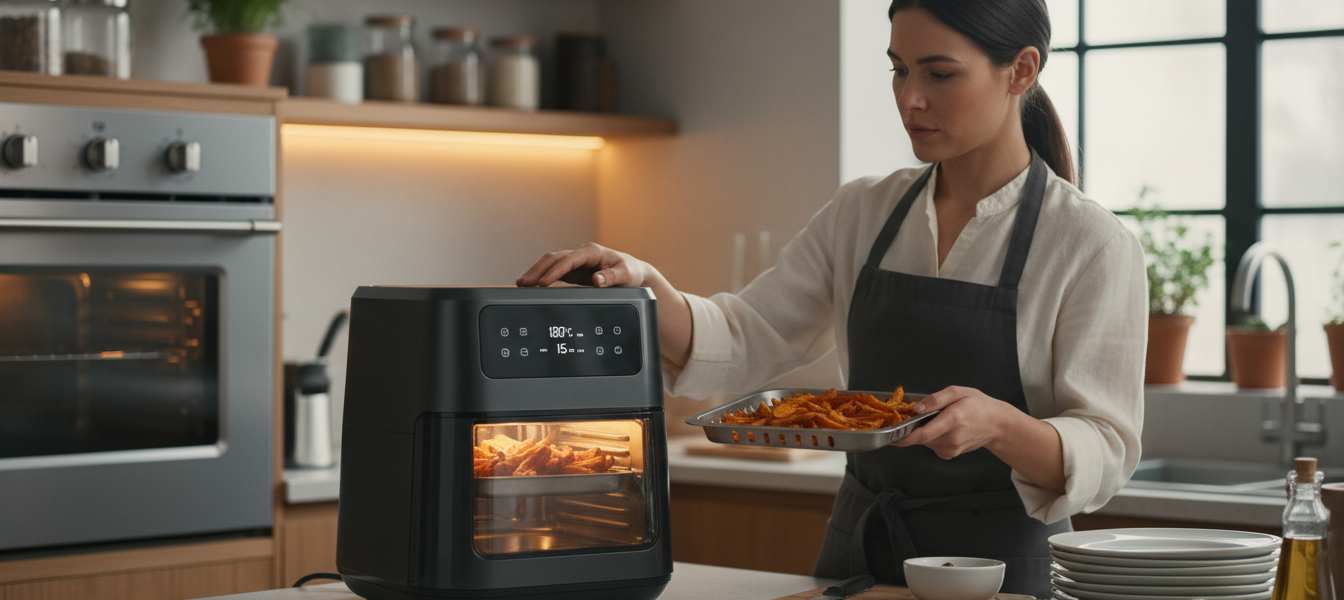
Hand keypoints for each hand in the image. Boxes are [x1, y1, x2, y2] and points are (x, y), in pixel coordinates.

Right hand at [516, 242, 652, 287]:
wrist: (633, 272)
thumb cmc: (630, 271)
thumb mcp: (625, 275)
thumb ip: (611, 277)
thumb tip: (597, 279)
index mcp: (592, 252)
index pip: (568, 260)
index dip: (554, 271)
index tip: (542, 282)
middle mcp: (582, 254)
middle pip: (554, 258)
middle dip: (538, 270)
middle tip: (524, 283)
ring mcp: (576, 261)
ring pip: (551, 262)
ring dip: (536, 272)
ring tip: (522, 283)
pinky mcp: (574, 269)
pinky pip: (554, 270)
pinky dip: (542, 275)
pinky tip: (531, 283)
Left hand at [893, 386, 1011, 458]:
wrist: (997, 425)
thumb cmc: (978, 405)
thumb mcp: (958, 392)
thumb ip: (935, 399)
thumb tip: (916, 408)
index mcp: (953, 420)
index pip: (923, 434)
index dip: (903, 436)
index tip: (890, 434)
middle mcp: (951, 439)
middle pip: (920, 437)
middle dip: (912, 428)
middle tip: (915, 415)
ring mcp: (951, 449)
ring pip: (924, 441)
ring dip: (922, 431)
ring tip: (936, 419)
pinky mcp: (949, 454)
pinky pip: (931, 445)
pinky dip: (930, 437)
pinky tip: (942, 428)